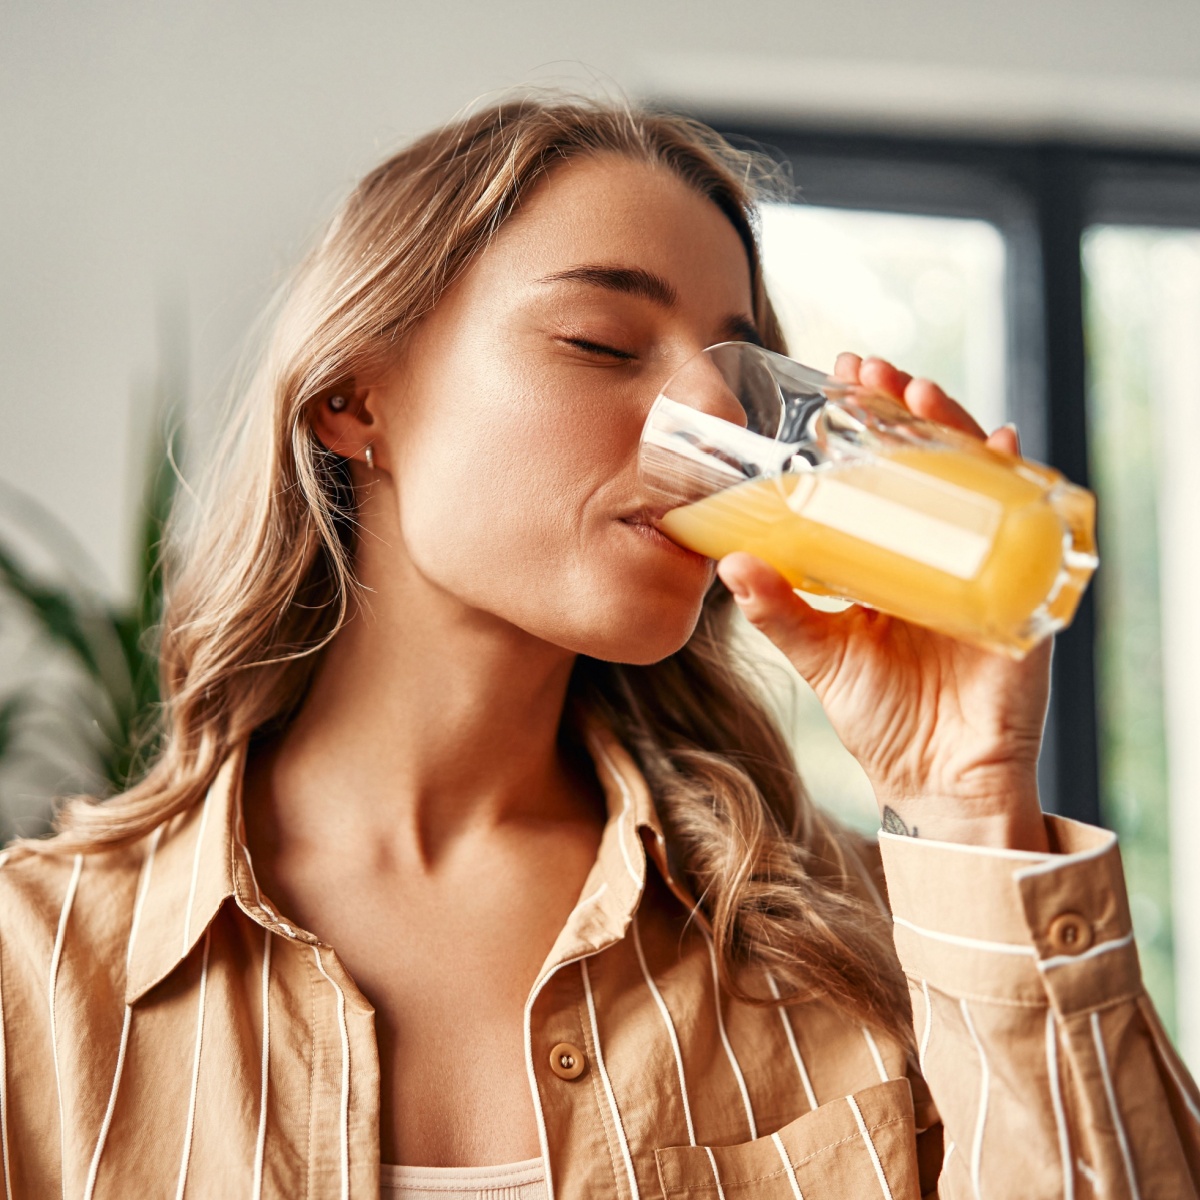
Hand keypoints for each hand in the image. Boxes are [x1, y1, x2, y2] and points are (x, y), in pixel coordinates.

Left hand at [717, 354, 1051, 851]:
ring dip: (953, 432)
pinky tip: (1000, 448)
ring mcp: (984, 566)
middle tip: (870, 372)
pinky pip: (1027, 529)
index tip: (838, 380)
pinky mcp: (1021, 594)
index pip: (882, 475)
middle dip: (904, 412)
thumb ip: (780, 611)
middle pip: (930, 463)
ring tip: (918, 396)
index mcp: (893, 558)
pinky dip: (1015, 487)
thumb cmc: (883, 717)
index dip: (865, 427)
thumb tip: (732, 562)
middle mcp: (941, 552)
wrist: (938, 783)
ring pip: (976, 481)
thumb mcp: (823, 655)